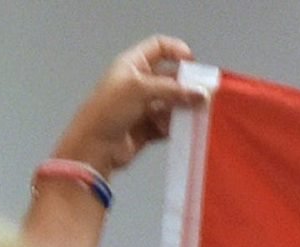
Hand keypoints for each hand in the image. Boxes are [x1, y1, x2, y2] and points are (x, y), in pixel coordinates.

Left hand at [49, 35, 205, 177]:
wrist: (94, 146)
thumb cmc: (110, 109)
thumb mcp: (139, 89)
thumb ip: (173, 89)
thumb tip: (202, 94)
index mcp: (133, 65)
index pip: (159, 47)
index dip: (177, 50)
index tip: (194, 64)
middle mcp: (140, 82)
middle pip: (172, 76)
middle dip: (188, 84)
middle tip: (204, 95)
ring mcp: (145, 106)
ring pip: (174, 102)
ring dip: (185, 108)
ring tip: (197, 115)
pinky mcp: (150, 127)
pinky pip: (171, 123)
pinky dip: (179, 126)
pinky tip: (184, 130)